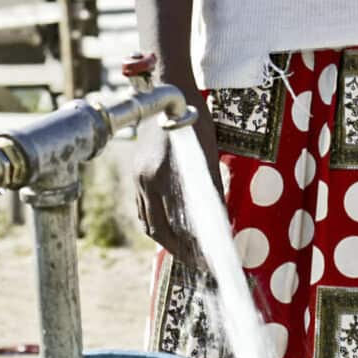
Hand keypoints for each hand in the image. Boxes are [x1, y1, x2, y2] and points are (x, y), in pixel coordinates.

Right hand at [136, 107, 219, 263]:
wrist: (168, 94)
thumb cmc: (196, 122)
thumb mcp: (208, 156)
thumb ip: (212, 191)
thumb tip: (222, 222)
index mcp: (164, 178)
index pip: (176, 226)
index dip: (190, 249)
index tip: (205, 263)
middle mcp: (146, 181)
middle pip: (157, 230)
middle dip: (177, 250)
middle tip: (196, 263)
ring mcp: (137, 177)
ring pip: (147, 221)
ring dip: (165, 239)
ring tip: (184, 250)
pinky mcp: (136, 172)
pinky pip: (143, 207)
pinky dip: (156, 222)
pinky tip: (171, 227)